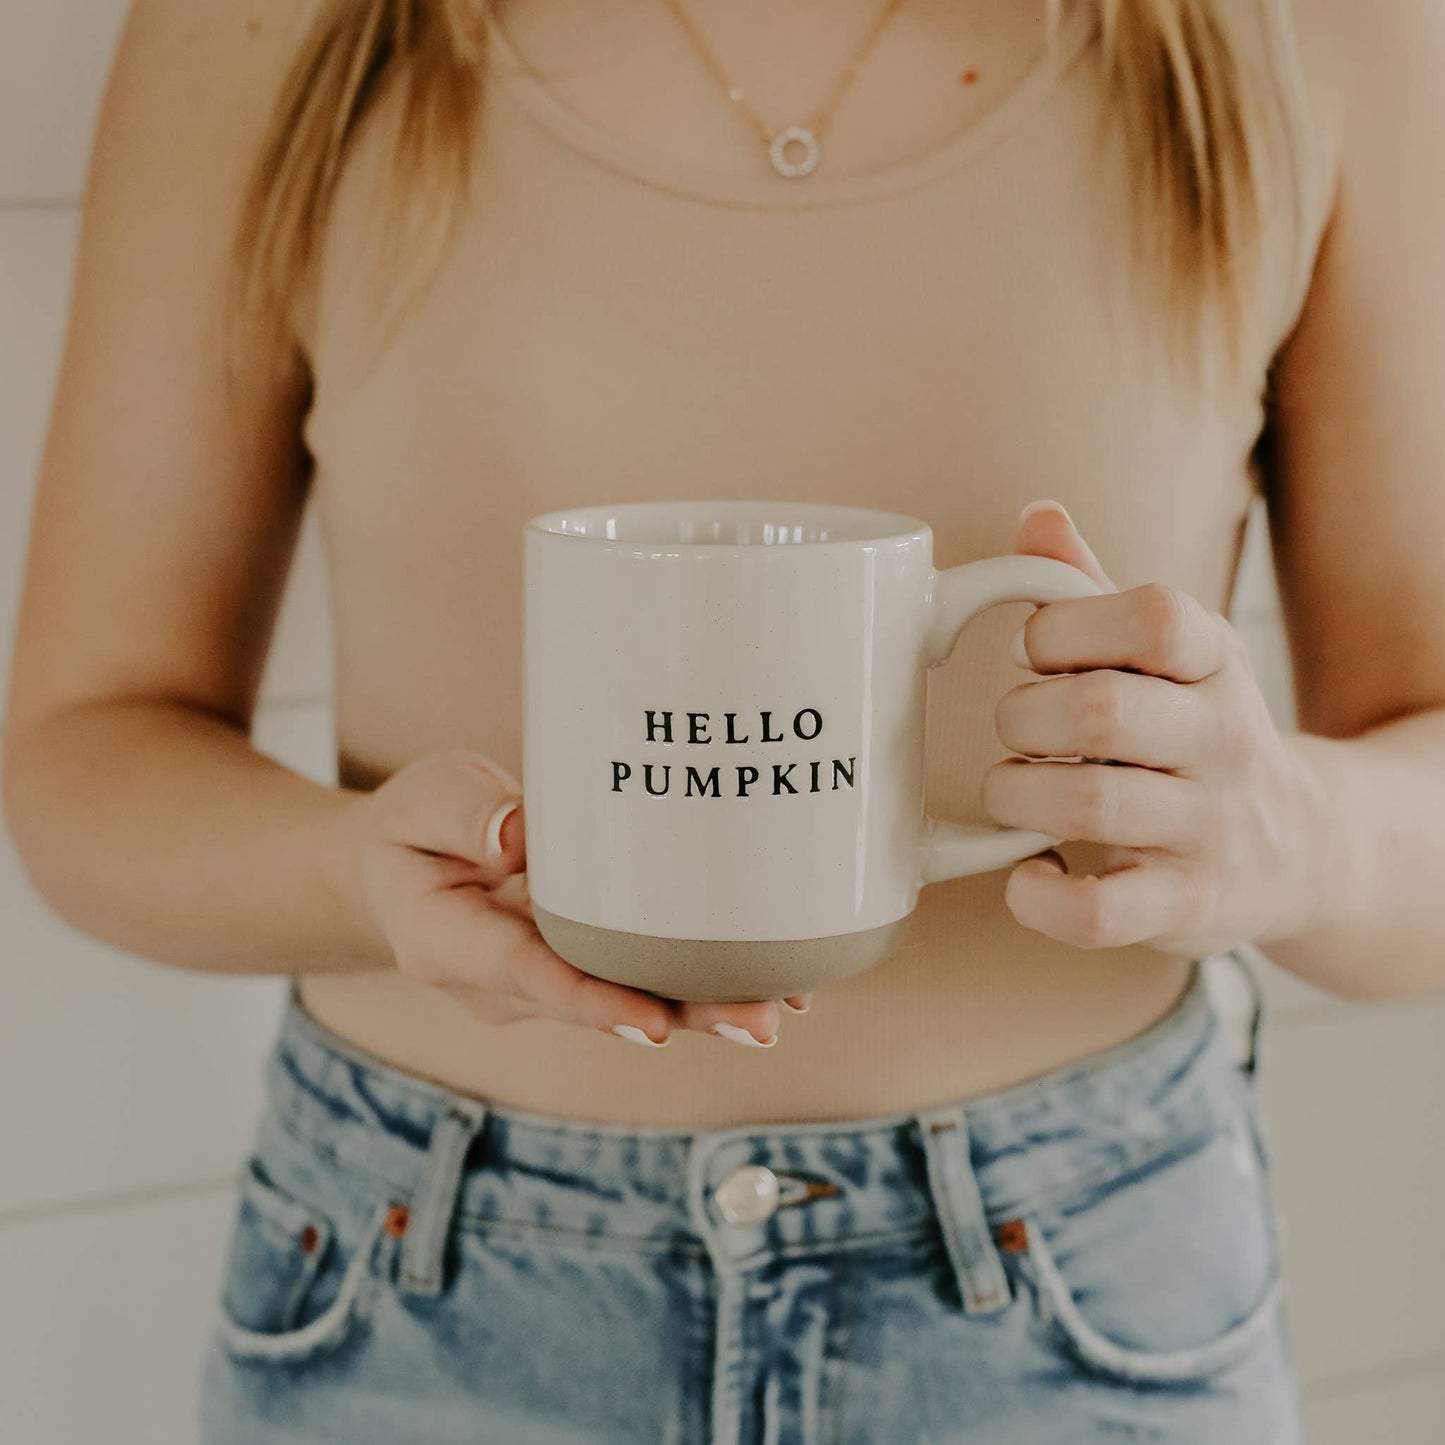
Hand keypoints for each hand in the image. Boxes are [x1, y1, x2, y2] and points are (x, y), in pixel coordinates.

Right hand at [333, 750, 810, 1047]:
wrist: (402, 868)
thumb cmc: (417, 826)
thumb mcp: (426, 799)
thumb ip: (467, 814)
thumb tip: (520, 837)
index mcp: (447, 944)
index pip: (529, 977)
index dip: (596, 1002)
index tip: (654, 1023)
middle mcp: (499, 984)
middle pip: (597, 1006)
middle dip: (680, 1017)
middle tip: (761, 1022)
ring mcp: (541, 985)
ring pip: (627, 1004)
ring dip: (703, 1011)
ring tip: (778, 1011)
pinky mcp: (575, 970)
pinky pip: (636, 983)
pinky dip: (696, 985)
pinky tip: (764, 984)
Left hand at [981, 501, 1329, 956]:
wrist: (1306, 850)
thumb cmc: (1199, 734)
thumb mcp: (1172, 654)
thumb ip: (1095, 589)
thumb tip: (1037, 517)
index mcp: (1215, 663)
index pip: (1153, 617)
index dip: (1067, 628)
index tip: (1036, 652)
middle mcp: (1222, 742)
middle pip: (1101, 710)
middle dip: (1023, 717)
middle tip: (1018, 731)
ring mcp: (1208, 830)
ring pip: (1088, 803)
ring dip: (1015, 795)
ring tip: (1017, 794)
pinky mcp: (1185, 908)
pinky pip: (1096, 913)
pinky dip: (1036, 897)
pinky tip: (1029, 871)